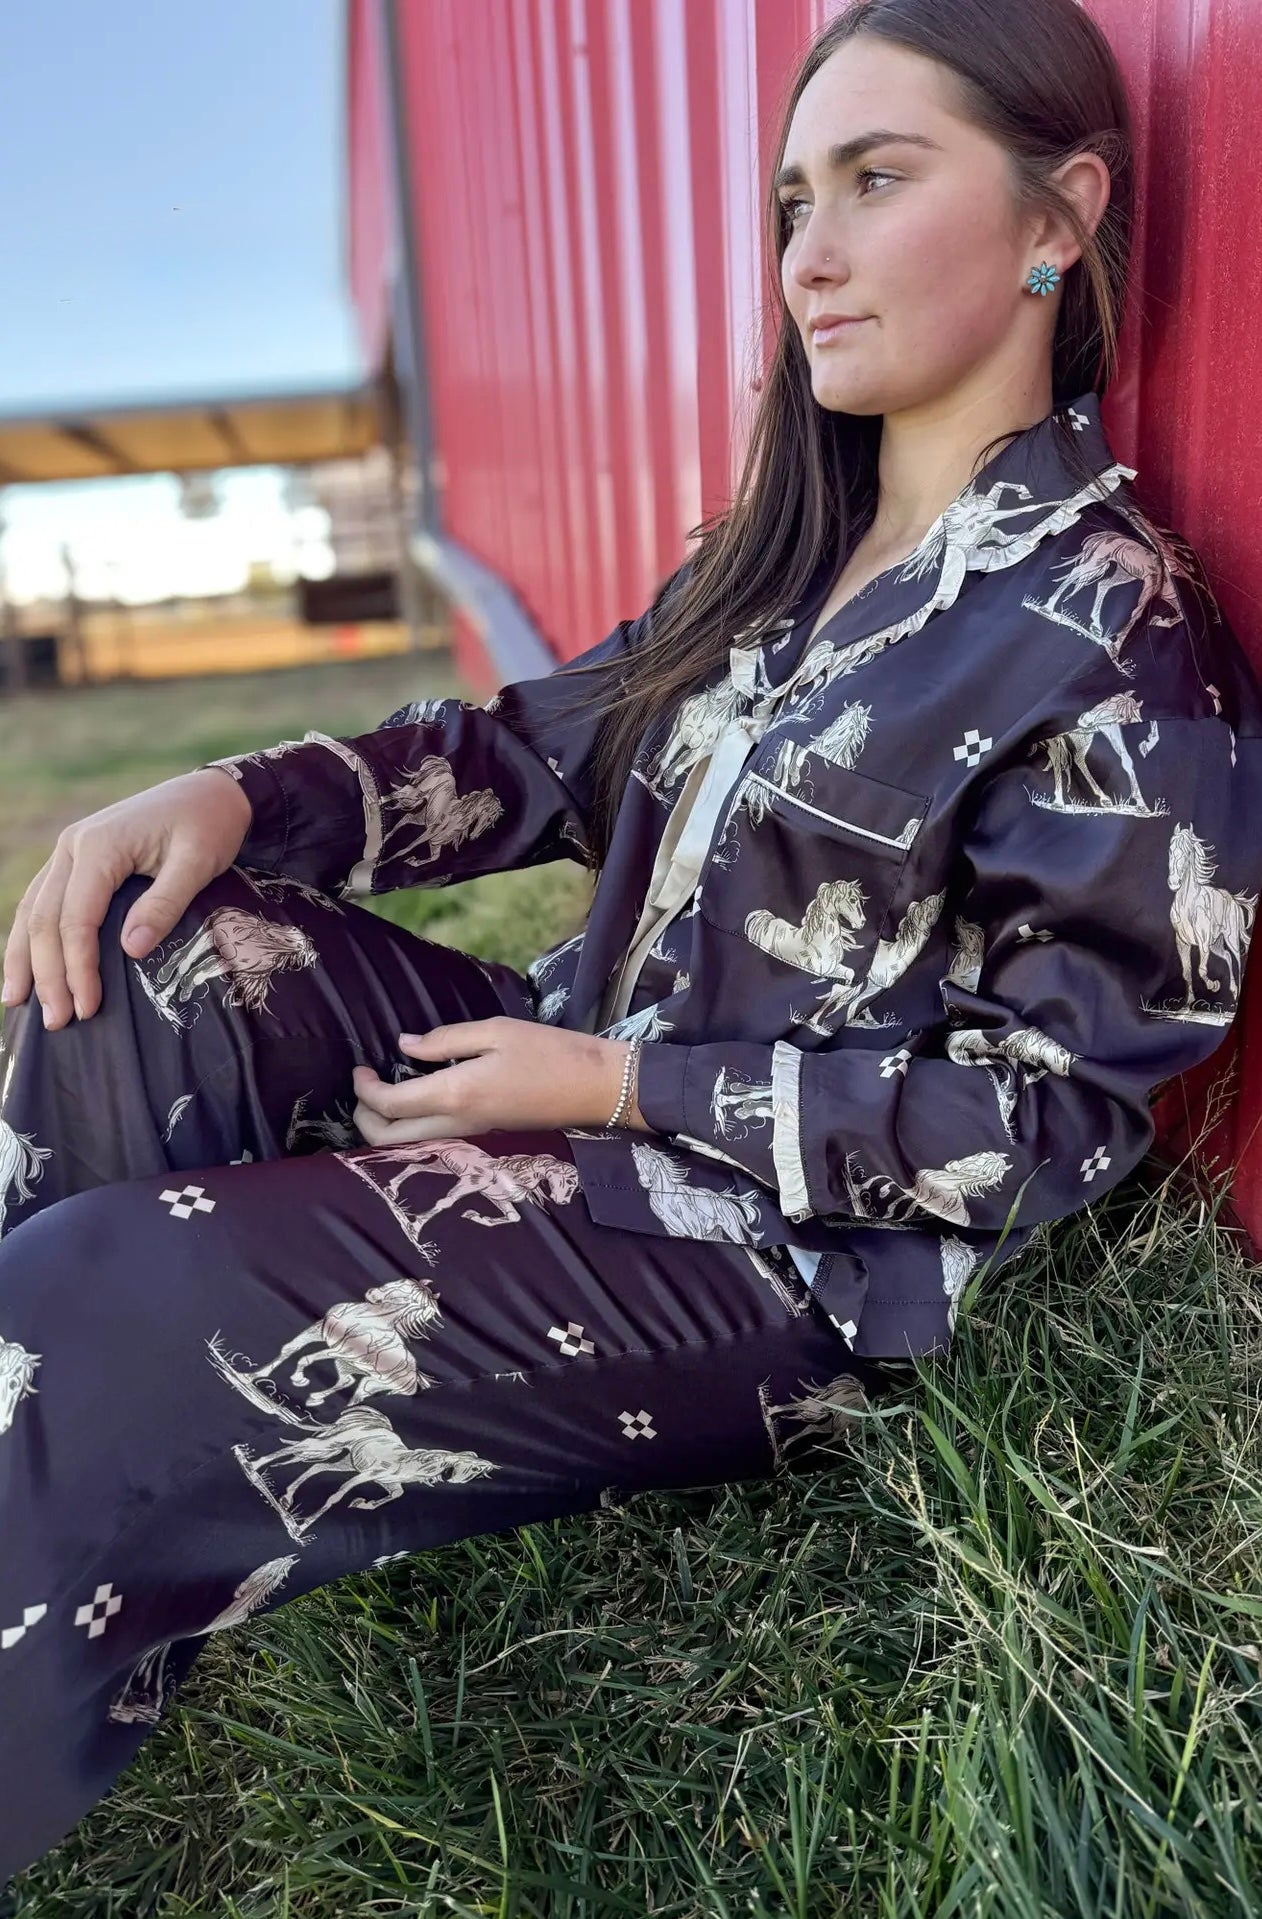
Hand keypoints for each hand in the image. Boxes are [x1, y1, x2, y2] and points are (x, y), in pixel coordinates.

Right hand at [1, 767, 252, 1029]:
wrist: (211, 792)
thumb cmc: (209, 825)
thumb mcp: (198, 862)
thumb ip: (165, 903)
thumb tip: (129, 950)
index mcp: (100, 845)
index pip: (76, 917)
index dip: (78, 966)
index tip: (87, 1006)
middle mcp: (73, 845)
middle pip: (44, 918)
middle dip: (47, 974)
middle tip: (56, 1022)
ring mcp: (69, 851)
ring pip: (31, 909)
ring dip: (24, 958)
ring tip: (16, 1003)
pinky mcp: (75, 859)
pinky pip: (42, 900)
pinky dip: (29, 936)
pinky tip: (25, 966)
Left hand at [351, 1018, 653, 1144]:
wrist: (597, 1088)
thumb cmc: (551, 1052)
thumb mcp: (496, 1031)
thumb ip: (446, 1039)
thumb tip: (405, 1045)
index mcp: (456, 1093)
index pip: (390, 1104)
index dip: (365, 1089)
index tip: (360, 1067)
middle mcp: (458, 1124)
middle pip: (389, 1138)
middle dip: (364, 1117)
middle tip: (365, 1085)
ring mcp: (471, 1135)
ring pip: (409, 1146)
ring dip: (385, 1126)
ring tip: (384, 1093)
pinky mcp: (484, 1136)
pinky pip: (432, 1140)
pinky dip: (411, 1127)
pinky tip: (418, 1099)